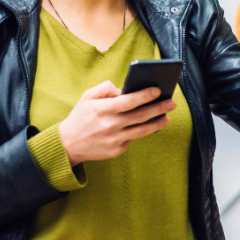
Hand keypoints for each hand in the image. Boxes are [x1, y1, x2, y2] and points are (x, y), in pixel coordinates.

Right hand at [57, 80, 176, 165]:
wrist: (67, 144)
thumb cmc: (80, 117)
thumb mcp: (87, 97)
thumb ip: (105, 88)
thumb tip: (124, 90)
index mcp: (103, 109)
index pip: (129, 101)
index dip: (145, 95)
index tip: (158, 90)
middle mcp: (110, 125)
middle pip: (141, 116)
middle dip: (159, 108)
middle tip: (172, 103)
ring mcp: (114, 140)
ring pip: (142, 131)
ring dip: (157, 123)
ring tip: (166, 117)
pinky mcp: (116, 151)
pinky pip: (132, 139)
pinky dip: (140, 132)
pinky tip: (149, 126)